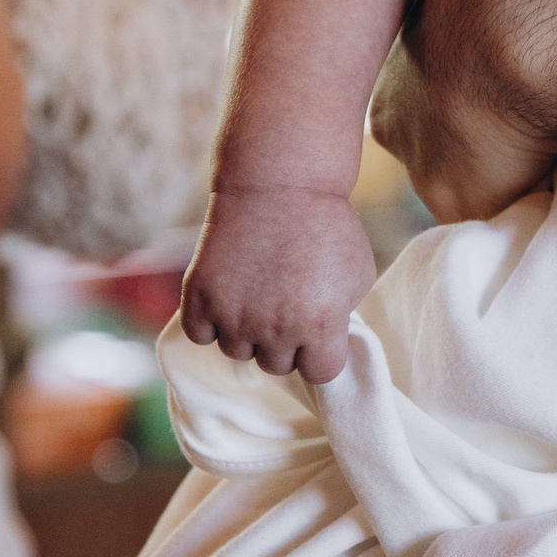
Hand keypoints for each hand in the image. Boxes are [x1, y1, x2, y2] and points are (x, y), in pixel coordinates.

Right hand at [180, 188, 375, 382]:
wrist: (279, 182)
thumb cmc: (326, 224)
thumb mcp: (356, 273)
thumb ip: (342, 317)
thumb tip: (327, 341)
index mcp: (320, 325)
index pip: (321, 373)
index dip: (321, 353)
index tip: (319, 329)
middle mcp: (275, 328)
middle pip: (277, 365)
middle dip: (285, 340)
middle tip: (286, 303)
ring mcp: (233, 315)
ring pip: (238, 351)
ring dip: (248, 331)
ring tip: (258, 294)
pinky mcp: (200, 297)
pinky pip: (201, 335)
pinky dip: (211, 322)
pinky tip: (228, 297)